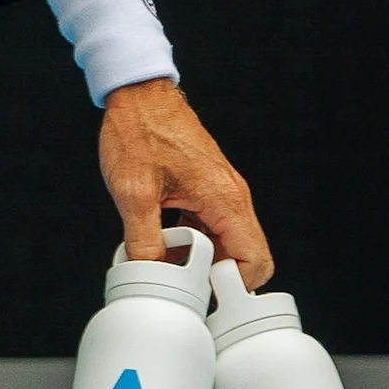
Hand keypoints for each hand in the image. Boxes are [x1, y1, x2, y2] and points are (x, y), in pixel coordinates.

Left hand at [98, 78, 271, 288]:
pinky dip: (192, 239)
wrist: (137, 94)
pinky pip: (210, 226)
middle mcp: (232, 197)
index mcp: (225, 199)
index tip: (203, 293)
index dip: (233, 285)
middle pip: (244, 255)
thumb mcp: (133, 192)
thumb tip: (148, 275)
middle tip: (180, 283)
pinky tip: (162, 240)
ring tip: (165, 260)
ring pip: (225, 242)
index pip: (255, 260)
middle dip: (215, 275)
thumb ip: (143, 239)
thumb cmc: (138, 131)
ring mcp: (221, 192)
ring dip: (200, 257)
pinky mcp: (206, 188)